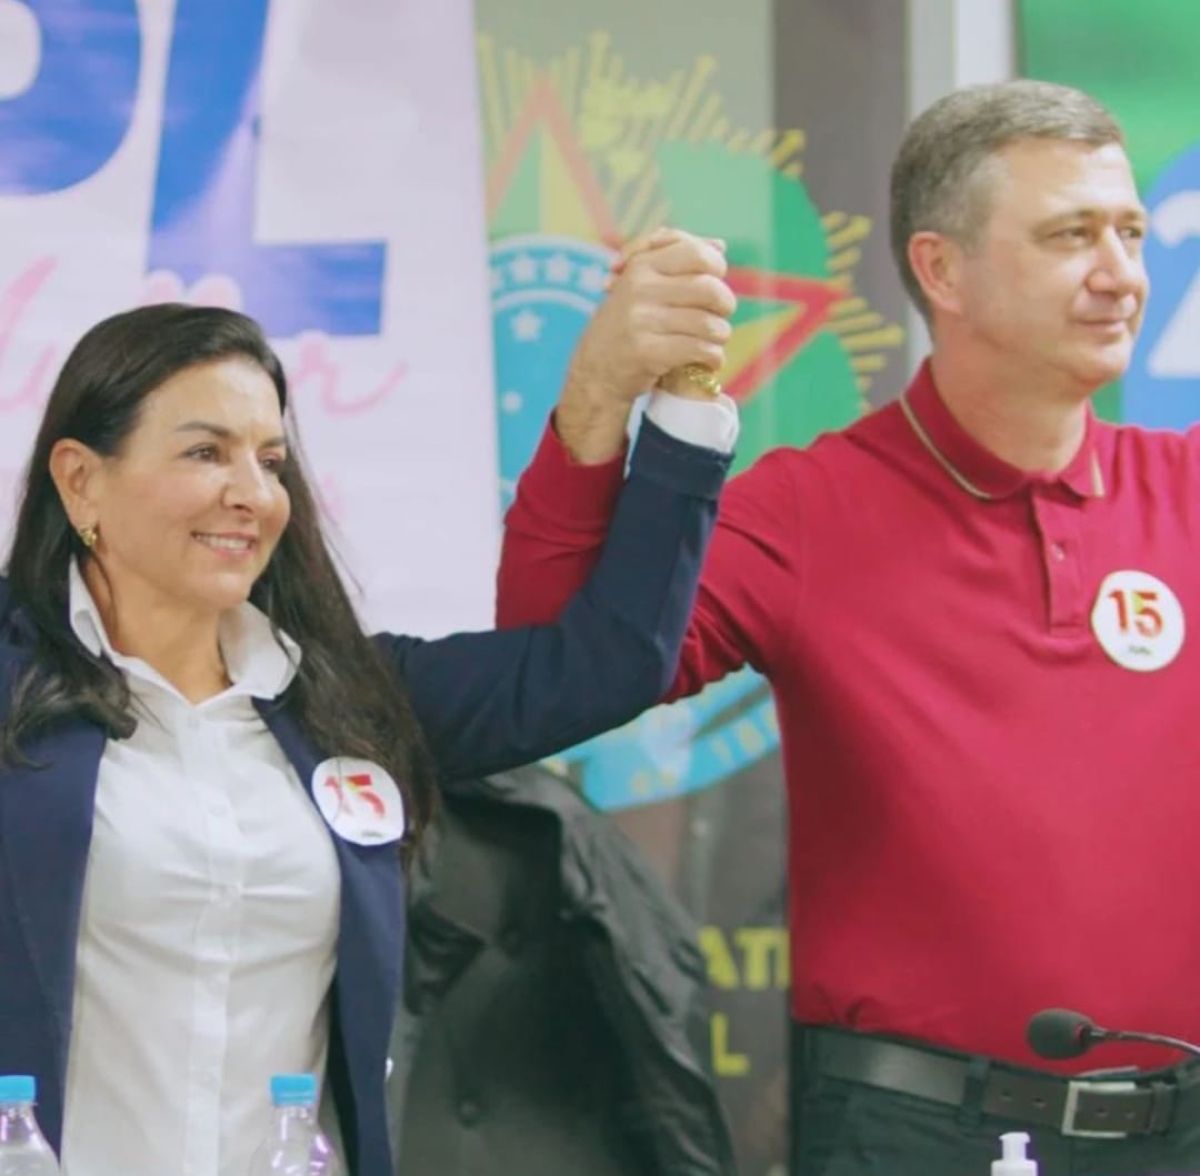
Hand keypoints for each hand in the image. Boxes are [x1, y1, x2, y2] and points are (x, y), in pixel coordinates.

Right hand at [566, 227, 735, 405]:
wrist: (594, 371)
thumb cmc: (625, 325)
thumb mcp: (639, 284)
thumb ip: (676, 259)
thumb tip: (720, 246)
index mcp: (641, 266)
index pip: (696, 253)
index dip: (716, 267)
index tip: (715, 281)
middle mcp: (640, 289)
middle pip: (709, 289)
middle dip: (725, 304)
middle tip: (720, 315)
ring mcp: (642, 321)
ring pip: (709, 323)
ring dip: (721, 335)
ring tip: (714, 341)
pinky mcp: (647, 353)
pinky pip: (700, 350)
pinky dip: (714, 357)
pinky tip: (709, 360)